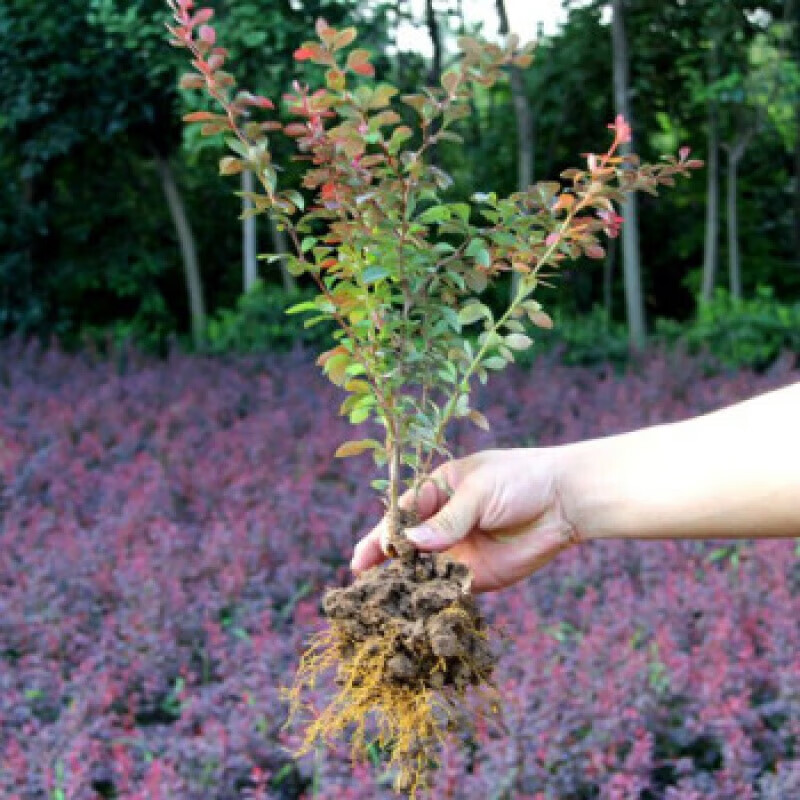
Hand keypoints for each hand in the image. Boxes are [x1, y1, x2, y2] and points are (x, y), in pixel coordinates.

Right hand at [350, 448, 580, 592]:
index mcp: (436, 492)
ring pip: (422, 571)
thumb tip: (410, 544)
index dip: (381, 536)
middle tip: (361, 588)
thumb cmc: (520, 480)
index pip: (401, 515)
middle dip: (384, 565)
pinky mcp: (476, 576)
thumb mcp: (479, 491)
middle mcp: (441, 523)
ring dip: (403, 586)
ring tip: (380, 606)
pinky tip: (415, 614)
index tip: (363, 558)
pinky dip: (432, 601)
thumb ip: (447, 519)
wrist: (564, 502)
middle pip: (405, 547)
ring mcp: (457, 551)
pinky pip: (447, 590)